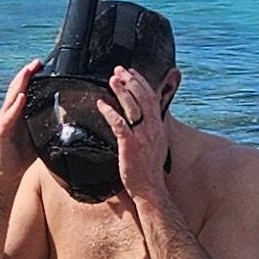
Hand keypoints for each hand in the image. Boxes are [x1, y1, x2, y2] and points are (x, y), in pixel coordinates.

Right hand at [0, 61, 44, 171]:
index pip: (23, 90)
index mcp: (16, 114)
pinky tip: (22, 97)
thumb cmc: (22, 156)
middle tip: (37, 62)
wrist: (7, 175)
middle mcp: (8, 115)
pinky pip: (9, 117)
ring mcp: (2, 122)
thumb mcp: (37, 135)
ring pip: (11, 99)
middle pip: (16, 90)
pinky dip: (16, 106)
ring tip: (28, 71)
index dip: (30, 77)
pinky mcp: (1, 132)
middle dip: (26, 74)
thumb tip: (62, 114)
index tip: (41, 65)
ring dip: (20, 84)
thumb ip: (44, 123)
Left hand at [88, 67, 173, 206]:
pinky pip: (119, 123)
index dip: (141, 82)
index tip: (131, 71)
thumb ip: (149, 129)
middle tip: (119, 69)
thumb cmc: (149, 169)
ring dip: (122, 90)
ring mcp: (142, 136)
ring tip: (112, 79)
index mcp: (158, 126)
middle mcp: (152, 128)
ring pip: (133, 106)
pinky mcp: (130, 145)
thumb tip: (142, 118)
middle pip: (143, 97)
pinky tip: (101, 104)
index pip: (151, 97)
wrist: (150, 189)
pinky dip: (109, 111)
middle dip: (130, 80)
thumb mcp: (155, 144)